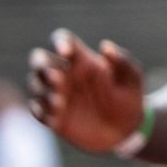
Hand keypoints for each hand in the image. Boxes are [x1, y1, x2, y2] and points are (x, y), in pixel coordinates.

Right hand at [27, 29, 144, 152]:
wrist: (126, 127)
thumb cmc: (129, 94)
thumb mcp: (132, 76)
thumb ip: (121, 60)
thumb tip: (105, 46)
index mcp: (83, 59)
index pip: (63, 40)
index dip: (60, 41)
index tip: (67, 52)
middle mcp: (65, 74)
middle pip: (39, 59)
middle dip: (41, 65)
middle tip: (57, 78)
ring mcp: (57, 94)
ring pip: (35, 84)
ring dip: (43, 90)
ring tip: (60, 101)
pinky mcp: (53, 116)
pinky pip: (36, 109)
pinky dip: (39, 110)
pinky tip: (54, 115)